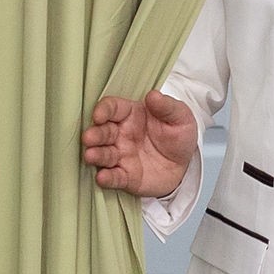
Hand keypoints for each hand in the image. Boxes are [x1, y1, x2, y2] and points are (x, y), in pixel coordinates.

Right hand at [83, 90, 200, 198]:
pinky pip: (114, 177)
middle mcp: (120, 134)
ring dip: (95, 155)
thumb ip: (168, 107)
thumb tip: (153, 95)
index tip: (99, 115)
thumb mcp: (180, 118)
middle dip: (94, 134)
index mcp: (131, 115)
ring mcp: (121, 156)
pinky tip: (102, 177)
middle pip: (102, 131)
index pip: (112, 108)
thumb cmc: (178, 136)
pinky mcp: (125, 177)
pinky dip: (107, 178)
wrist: (184, 165)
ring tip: (90, 156)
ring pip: (103, 154)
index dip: (103, 110)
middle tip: (88, 138)